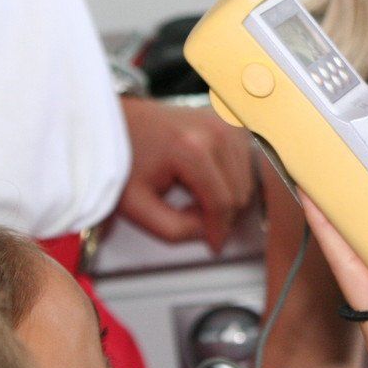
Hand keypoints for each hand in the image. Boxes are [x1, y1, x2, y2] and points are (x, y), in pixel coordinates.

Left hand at [118, 98, 253, 251]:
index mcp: (193, 149)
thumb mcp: (137, 205)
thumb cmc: (125, 158)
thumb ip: (174, 230)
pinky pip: (246, 165)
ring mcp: (226, 123)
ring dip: (225, 196)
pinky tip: (205, 178)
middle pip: (239, 193)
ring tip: (192, 194)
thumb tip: (207, 232)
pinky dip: (230, 179)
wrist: (121, 122)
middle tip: (188, 212)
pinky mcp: (231, 122)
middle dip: (218, 212)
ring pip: (246, 181)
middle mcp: (216, 131)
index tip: (214, 245)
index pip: (223, 203)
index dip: (219, 231)